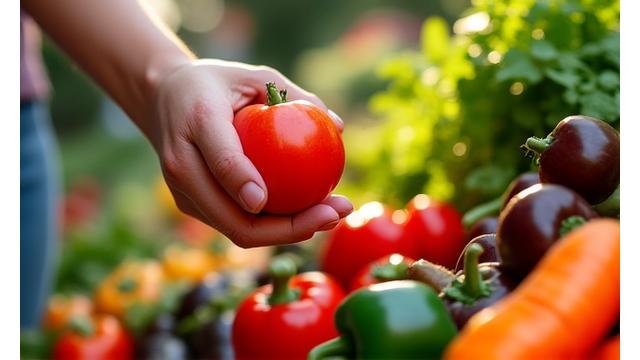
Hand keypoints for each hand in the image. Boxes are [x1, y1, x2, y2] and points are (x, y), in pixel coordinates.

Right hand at [146, 59, 351, 247]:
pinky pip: (234, 224)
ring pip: (235, 230)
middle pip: (231, 217)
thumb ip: (293, 96)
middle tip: (335, 214)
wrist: (161, 99)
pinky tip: (309, 214)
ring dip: (287, 233)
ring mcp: (182, 191)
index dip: (243, 182)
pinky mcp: (190, 204)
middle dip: (287, 228)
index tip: (270, 199)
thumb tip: (339, 126)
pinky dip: (274, 226)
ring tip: (333, 217)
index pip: (222, 159)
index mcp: (197, 121)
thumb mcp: (254, 75)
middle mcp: (182, 164)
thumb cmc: (216, 83)